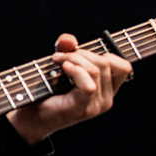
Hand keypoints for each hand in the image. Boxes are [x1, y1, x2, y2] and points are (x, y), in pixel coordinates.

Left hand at [5, 33, 131, 144]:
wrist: (32, 115)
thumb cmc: (47, 91)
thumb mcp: (60, 63)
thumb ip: (67, 48)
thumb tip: (69, 40)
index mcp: (107, 90)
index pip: (124, 67)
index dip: (106, 53)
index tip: (83, 53)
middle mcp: (106, 99)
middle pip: (106, 63)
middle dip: (82, 52)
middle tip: (60, 55)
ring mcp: (96, 106)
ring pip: (96, 70)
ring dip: (74, 59)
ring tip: (56, 60)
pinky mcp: (83, 108)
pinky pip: (88, 85)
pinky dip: (75, 70)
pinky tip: (63, 68)